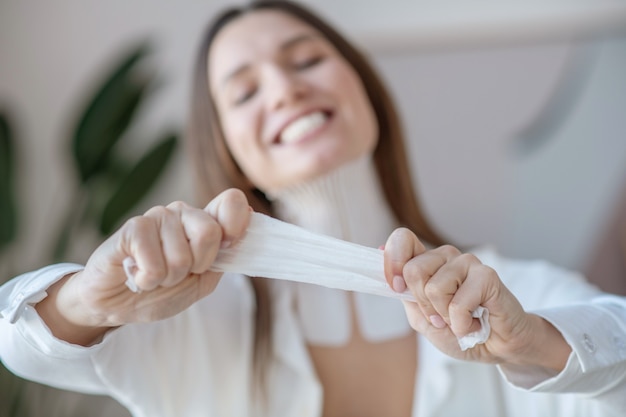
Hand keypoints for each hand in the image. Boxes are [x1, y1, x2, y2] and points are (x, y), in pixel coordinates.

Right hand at [37, 188, 250, 343]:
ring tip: (153, 275)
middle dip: (196, 266)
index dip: (237, 223)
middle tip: (176, 273)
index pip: (232, 201)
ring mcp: (156, 217)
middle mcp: (181, 212)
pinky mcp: (132, 229)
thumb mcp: (202, 281)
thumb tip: (250, 221)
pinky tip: (136, 273)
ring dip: (167, 279)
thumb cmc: (161, 291)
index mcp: (203, 222)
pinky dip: (147, 280)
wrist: (117, 305)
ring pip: (181, 257)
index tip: (228, 245)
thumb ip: (225, 257)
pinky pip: (154, 263)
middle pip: (211, 233)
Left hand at [383, 228, 569, 369]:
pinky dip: (463, 324)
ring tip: (462, 319)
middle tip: (443, 316)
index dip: (392, 260)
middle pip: (413, 270)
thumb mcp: (421, 317)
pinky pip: (458, 304)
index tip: (396, 287)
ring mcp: (467, 263)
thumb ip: (403, 290)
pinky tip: (476, 323)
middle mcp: (446, 256)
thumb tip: (380, 250)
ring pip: (434, 288)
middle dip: (424, 304)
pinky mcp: (487, 275)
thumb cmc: (459, 330)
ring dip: (445, 316)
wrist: (496, 348)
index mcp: (427, 262)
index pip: (402, 239)